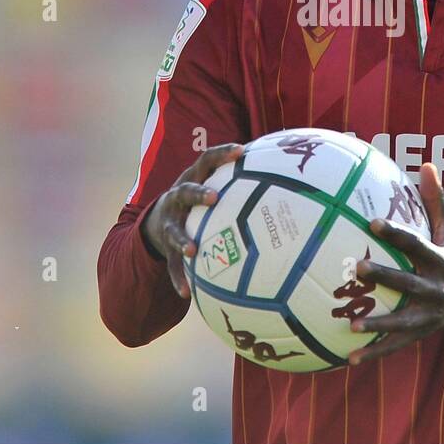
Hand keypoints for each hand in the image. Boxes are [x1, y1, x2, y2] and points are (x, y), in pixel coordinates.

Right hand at [140, 143, 244, 299]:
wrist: (158, 221)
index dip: (222, 154)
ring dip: (182, 239)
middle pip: (185, 191)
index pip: (207, 160)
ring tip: (192, 250)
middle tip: (213, 198)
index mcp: (194, 178)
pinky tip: (186, 292)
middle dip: (198, 193)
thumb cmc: (199, 200)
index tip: (241, 151)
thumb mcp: (212, 184)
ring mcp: (170, 221)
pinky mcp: (166, 245)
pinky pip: (171, 263)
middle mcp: (178, 197)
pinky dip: (178, 277)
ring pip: (174, 229)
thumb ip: (240, 180)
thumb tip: (285, 174)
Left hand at [346, 162, 443, 365]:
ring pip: (402, 322)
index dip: (396, 234)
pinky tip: (349, 358)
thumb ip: (436, 200)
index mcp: (441, 261)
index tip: (372, 222)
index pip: (417, 245)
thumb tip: (426, 164)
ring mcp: (428, 315)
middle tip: (356, 268)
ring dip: (377, 324)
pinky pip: (395, 346)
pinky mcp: (419, 334)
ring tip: (351, 324)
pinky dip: (373, 353)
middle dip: (385, 277)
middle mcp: (436, 289)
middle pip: (409, 284)